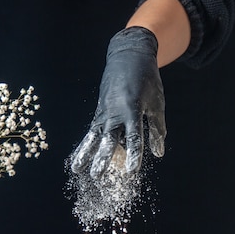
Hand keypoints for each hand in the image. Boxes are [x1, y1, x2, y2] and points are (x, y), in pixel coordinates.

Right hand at [71, 26, 165, 177]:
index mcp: (132, 110)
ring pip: (94, 137)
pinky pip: (92, 132)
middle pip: (109, 140)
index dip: (134, 156)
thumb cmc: (147, 81)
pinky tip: (79, 158)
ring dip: (86, 154)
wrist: (128, 57)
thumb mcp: (156, 104)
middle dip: (102, 158)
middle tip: (96, 176)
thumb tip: (158, 154)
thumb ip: (157, 129)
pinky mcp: (99, 112)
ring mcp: (104, 112)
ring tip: (76, 170)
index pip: (134, 138)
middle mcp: (115, 113)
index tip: (131, 172)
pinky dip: (85, 145)